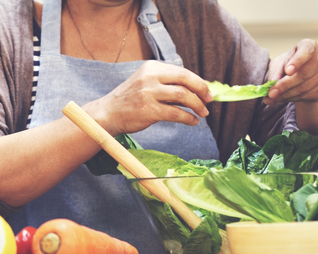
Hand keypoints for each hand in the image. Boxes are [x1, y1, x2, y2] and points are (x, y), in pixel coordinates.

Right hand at [87, 61, 211, 135]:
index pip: (181, 71)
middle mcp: (150, 77)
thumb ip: (166, 84)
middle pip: (185, 79)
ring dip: (197, 105)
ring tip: (203, 113)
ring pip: (183, 96)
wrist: (108, 114)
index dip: (198, 82)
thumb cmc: (129, 100)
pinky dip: (188, 118)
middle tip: (209, 100)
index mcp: (151, 67)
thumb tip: (195, 90)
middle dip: (202, 90)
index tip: (206, 91)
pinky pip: (176, 113)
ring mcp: (148, 93)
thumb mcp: (145, 83)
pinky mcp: (149, 110)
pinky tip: (193, 121)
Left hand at [265, 39, 317, 104]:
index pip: (306, 52)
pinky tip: (282, 98)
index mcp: (309, 46)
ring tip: (272, 98)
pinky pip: (307, 96)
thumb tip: (272, 82)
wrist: (302, 75)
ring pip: (304, 88)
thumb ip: (275, 71)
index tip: (287, 71)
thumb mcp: (279, 63)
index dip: (297, 61)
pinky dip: (291, 99)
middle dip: (285, 85)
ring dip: (286, 95)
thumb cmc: (288, 64)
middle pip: (304, 74)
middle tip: (271, 93)